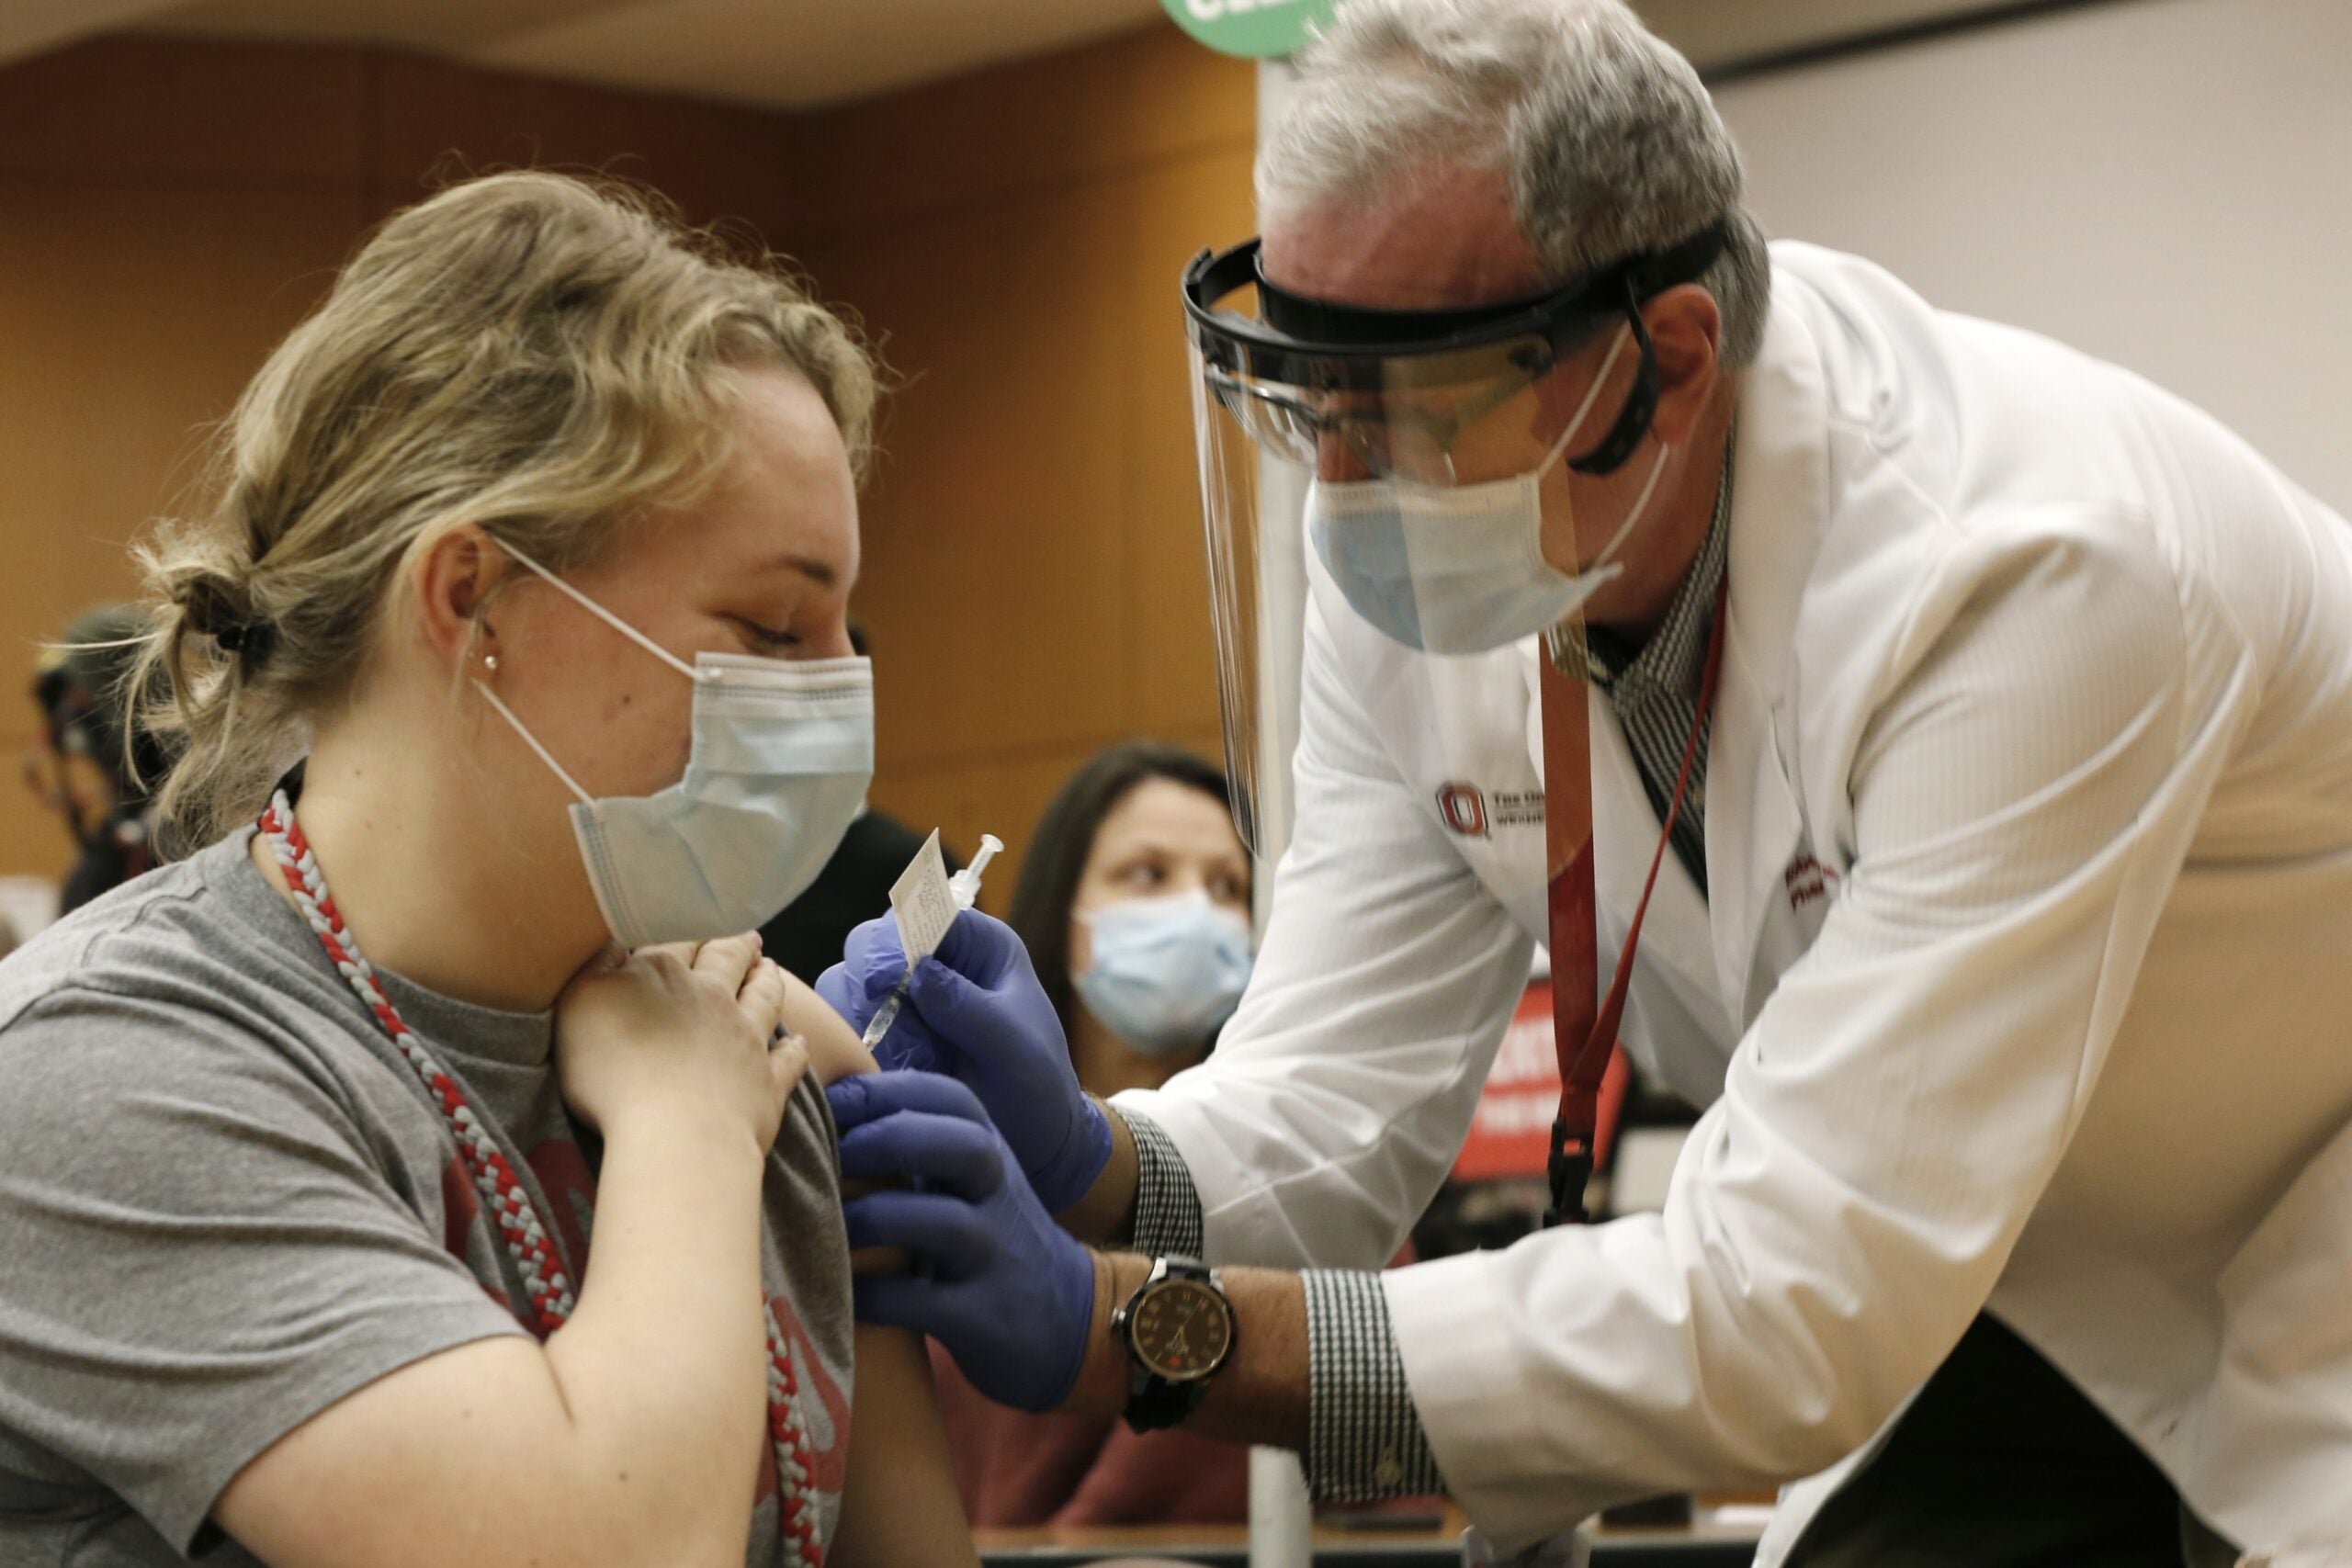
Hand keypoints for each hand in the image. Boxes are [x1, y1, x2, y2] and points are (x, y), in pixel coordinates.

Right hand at [557, 934, 807, 1154]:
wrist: (675, 1134)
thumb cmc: (613, 1073)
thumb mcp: (580, 1005)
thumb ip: (595, 966)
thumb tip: (611, 936)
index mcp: (664, 975)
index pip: (675, 943)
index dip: (683, 933)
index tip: (691, 923)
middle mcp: (712, 997)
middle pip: (727, 961)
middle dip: (734, 946)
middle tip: (747, 938)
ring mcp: (745, 1037)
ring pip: (764, 997)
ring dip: (768, 981)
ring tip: (770, 968)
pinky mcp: (767, 1082)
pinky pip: (788, 1060)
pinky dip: (795, 1049)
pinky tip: (799, 1043)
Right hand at [818, 910, 1110, 1212]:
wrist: (1031, 1142)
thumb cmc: (1036, 1088)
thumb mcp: (1015, 1049)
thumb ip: (969, 1008)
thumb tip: (921, 970)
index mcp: (979, 948)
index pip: (924, 913)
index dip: (897, 939)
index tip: (886, 981)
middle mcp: (934, 963)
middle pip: (872, 941)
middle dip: (867, 978)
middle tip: (878, 1022)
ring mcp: (901, 999)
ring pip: (846, 980)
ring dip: (853, 1013)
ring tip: (883, 1054)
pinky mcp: (878, 1034)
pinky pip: (838, 1023)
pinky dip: (843, 1042)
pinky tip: (869, 1069)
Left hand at [828, 1073, 1096, 1411]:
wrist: (1069, 1320)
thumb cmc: (994, 1241)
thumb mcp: (972, 1182)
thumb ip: (921, 1146)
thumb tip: (826, 1112)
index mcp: (990, 1153)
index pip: (950, 1098)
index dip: (885, 1090)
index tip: (826, 1099)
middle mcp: (999, 1195)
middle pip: (959, 1144)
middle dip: (885, 1139)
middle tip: (826, 1155)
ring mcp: (996, 1256)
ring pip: (944, 1220)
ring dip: (873, 1218)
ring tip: (823, 1226)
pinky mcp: (984, 1317)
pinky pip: (924, 1301)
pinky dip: (874, 1295)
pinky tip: (839, 1294)